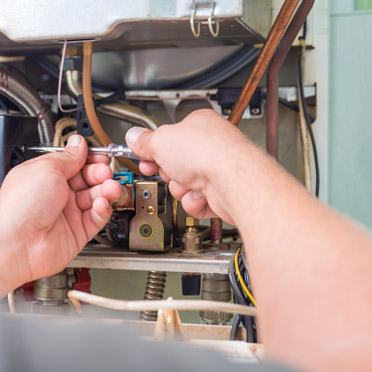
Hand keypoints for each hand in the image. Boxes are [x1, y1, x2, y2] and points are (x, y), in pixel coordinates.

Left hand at [0, 135, 120, 293]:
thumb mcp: (47, 169)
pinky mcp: (79, 231)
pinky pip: (97, 217)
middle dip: (101, 174)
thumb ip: (69, 157)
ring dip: (106, 191)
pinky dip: (103, 209)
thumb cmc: (20, 207)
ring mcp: (69, 213)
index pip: (76, 163)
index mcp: (47, 176)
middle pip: (89, 180)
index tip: (102, 157)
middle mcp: (58, 194)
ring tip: (110, 188)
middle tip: (105, 173)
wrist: (16, 244)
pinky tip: (102, 204)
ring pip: (97, 198)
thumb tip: (79, 143)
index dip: (91, 159)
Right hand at [126, 109, 253, 223]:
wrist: (233, 181)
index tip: (142, 155)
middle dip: (168, 171)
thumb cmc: (209, 154)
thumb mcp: (162, 141)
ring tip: (189, 183)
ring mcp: (217, 170)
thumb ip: (145, 141)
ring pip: (183, 185)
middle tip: (168, 170)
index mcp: (198, 125)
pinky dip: (194, 201)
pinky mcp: (220, 193)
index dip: (153, 148)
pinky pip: (195, 201)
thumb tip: (134, 137)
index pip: (169, 137)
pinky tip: (201, 195)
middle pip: (175, 163)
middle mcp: (210, 147)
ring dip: (181, 188)